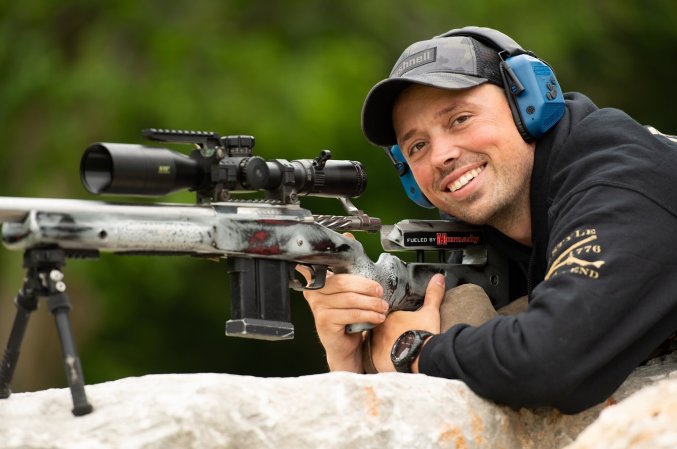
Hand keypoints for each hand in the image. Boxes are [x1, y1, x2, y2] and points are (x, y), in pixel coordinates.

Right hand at [298, 257, 388, 372]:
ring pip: (350, 300)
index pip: (341, 275)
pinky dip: (368, 315)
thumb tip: (373, 274)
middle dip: (366, 289)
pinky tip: (378, 318)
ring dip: (371, 304)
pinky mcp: (324, 321)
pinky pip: (351, 314)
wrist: (343, 346)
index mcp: (319, 283)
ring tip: (383, 308)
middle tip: (381, 295)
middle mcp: (314, 293)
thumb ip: (352, 286)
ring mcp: (317, 307)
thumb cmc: (347, 320)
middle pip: (344, 284)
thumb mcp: (348, 298)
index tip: (377, 287)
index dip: (361, 280)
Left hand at [370, 273, 445, 372]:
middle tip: (396, 338)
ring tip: (394, 350)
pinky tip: (391, 361)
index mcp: (388, 316)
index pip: (382, 315)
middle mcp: (378, 329)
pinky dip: (381, 359)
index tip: (399, 325)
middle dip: (385, 333)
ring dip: (382, 346)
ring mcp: (375, 344)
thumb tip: (438, 278)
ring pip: (374, 344)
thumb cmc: (424, 333)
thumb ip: (433, 294)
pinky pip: (374, 359)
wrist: (422, 355)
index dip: (391, 320)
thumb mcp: (430, 312)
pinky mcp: (376, 359)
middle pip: (377, 329)